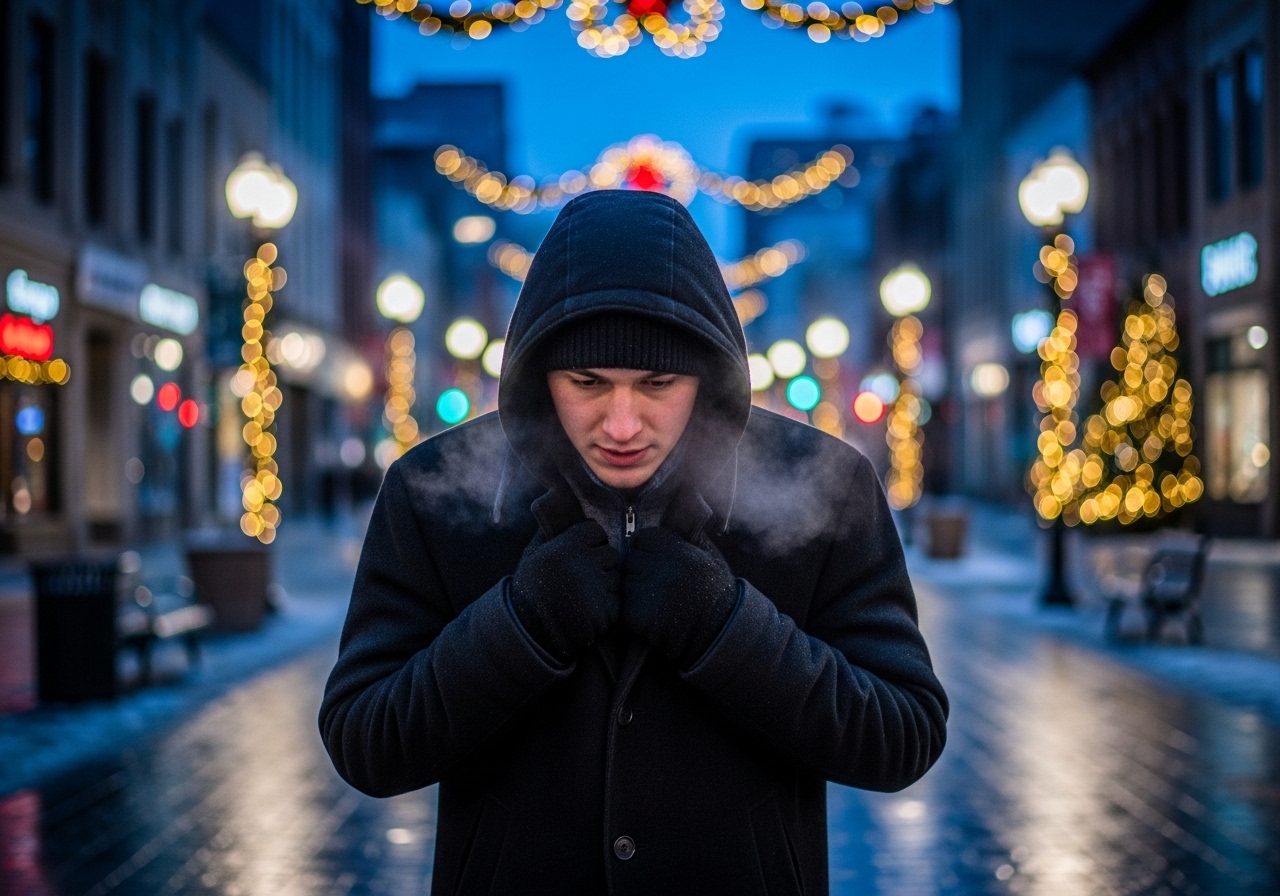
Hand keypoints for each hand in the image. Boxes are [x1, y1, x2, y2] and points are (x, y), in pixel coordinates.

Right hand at [510, 521, 620, 662]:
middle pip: (610, 554)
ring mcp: (594, 588)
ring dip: (605, 587)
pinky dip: (606, 608)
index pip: (595, 530)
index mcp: (565, 545)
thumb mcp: (533, 555)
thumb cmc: (530, 589)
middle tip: (581, 580)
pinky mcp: (604, 612)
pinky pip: (616, 602)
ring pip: (616, 578)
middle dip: (600, 565)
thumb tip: (557, 501)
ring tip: (582, 598)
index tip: (579, 555)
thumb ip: (551, 531)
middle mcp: (582, 563)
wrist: (527, 631)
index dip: (590, 542)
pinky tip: (586, 612)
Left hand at [622, 527, 738, 667]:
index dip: (647, 550)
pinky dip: (630, 614)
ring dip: (632, 592)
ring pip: (624, 582)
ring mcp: (652, 591)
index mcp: (681, 551)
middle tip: (655, 587)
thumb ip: (690, 533)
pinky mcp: (641, 615)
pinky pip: (623, 607)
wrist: (718, 634)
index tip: (657, 564)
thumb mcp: (708, 557)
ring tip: (654, 603)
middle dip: (638, 571)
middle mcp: (665, 567)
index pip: (643, 538)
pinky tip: (649, 619)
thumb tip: (688, 499)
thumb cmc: (713, 593)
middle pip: (630, 559)